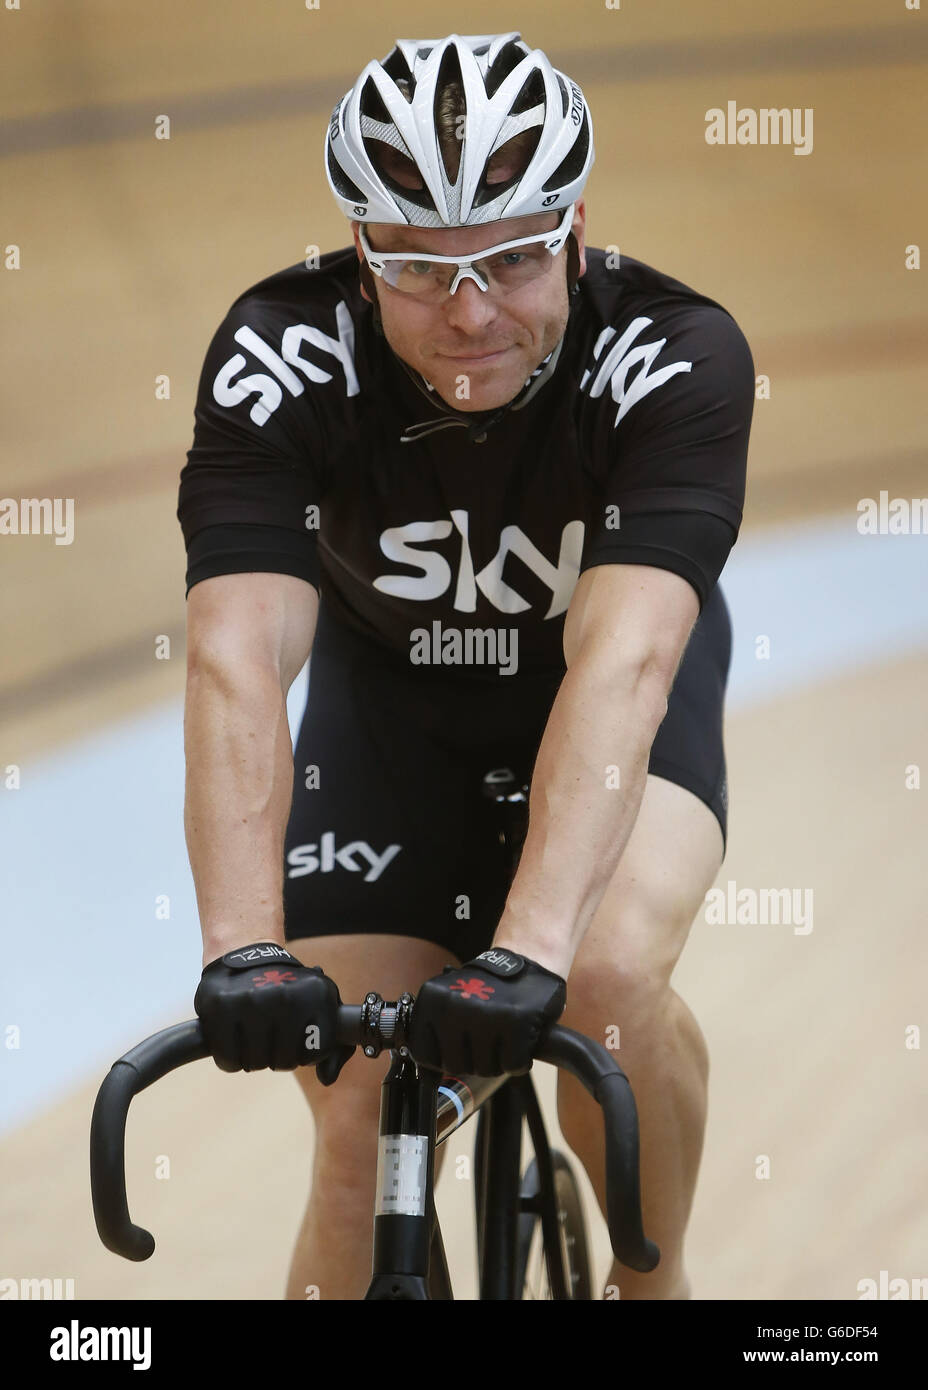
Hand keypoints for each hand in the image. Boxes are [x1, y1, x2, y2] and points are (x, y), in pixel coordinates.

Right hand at [194, 941, 354, 1081]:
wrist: (245, 953)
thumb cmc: (287, 988)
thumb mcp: (319, 1005)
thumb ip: (334, 1046)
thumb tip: (327, 1079)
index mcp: (317, 994)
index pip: (317, 1053)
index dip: (306, 1053)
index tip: (299, 1038)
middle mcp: (286, 995)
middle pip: (284, 1062)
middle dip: (277, 1056)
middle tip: (272, 1037)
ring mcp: (251, 1000)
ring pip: (256, 1063)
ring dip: (253, 1058)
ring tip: (254, 1036)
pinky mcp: (220, 1007)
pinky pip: (228, 1060)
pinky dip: (230, 1059)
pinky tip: (235, 1040)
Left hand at [407, 948, 566, 1076]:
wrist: (525, 963)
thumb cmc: (485, 989)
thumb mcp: (447, 998)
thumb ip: (432, 1028)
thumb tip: (422, 1070)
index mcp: (431, 999)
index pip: (423, 1055)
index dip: (443, 1057)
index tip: (458, 1045)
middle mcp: (453, 1006)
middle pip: (455, 1066)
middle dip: (473, 1060)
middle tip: (485, 1039)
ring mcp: (484, 1014)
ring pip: (485, 1069)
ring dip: (497, 1060)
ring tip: (502, 1036)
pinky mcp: (515, 1022)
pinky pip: (512, 1065)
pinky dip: (519, 1060)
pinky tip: (519, 1040)